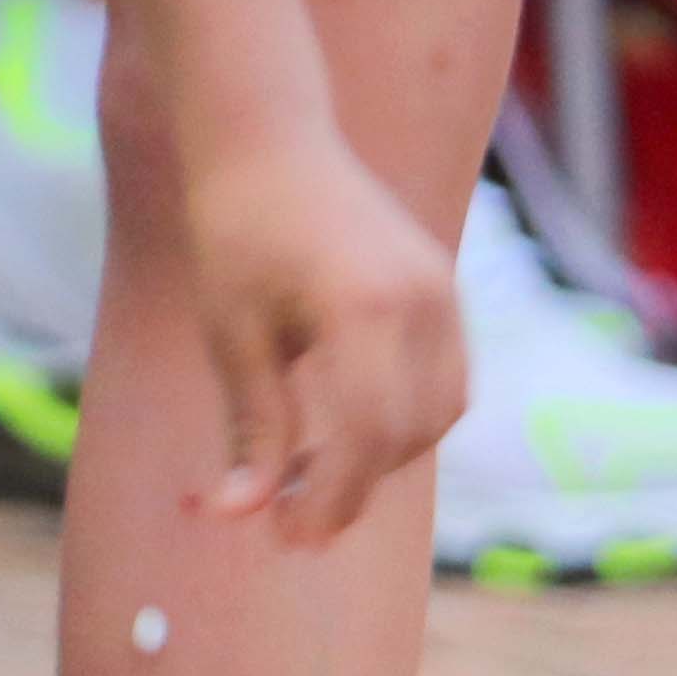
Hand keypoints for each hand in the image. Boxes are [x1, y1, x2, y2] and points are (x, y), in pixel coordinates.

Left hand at [173, 128, 465, 546]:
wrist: (266, 137)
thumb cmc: (233, 227)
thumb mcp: (231, 329)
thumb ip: (252, 423)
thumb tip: (239, 513)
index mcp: (365, 306)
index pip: (367, 434)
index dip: (332, 498)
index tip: (287, 538)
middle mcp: (423, 301)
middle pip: (407, 432)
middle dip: (354, 485)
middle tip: (290, 518)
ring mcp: (444, 293)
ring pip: (437, 414)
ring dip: (382, 455)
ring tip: (312, 471)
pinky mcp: (445, 290)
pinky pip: (445, 381)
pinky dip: (404, 417)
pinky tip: (345, 426)